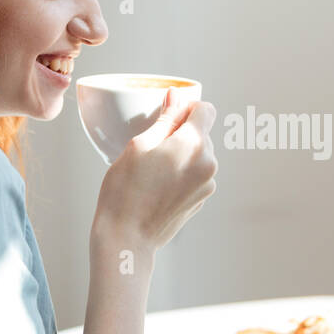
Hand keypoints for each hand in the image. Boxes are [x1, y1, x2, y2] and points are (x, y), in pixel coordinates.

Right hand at [93, 89, 217, 253]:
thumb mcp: (139, 146)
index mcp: (194, 145)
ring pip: (198, 155)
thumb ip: (165, 118)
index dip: (186, 109)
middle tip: (151, 150)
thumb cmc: (125, 190)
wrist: (127, 238)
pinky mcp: (202, 199)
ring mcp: (208, 184)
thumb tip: (177, 94)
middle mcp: (209, 163)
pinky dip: (181, 173)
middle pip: (201, 133)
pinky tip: (158, 187)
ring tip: (153, 172)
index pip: (206, 110)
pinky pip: (195, 174)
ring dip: (181, 155)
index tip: (168, 118)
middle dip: (181, 134)